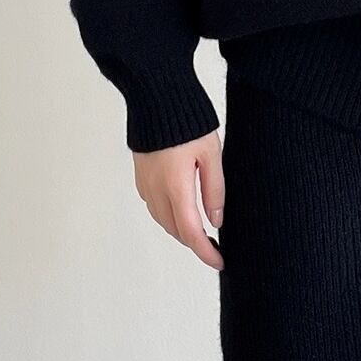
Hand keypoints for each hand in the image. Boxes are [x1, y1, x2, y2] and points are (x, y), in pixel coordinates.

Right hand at [133, 129, 224, 270]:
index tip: (219, 261)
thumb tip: (216, 220)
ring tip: (201, 229)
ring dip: (181, 229)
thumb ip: (214, 189)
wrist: (157, 99)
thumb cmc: (188, 123)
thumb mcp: (211, 154)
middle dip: (195, 242)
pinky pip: (154, 206)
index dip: (206, 252)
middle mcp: (156, 191)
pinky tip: (182, 208)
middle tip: (215, 245)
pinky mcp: (141, 176)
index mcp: (176, 187)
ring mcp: (145, 184)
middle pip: (176, 230)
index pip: (192, 233)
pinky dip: (169, 215)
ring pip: (163, 220)